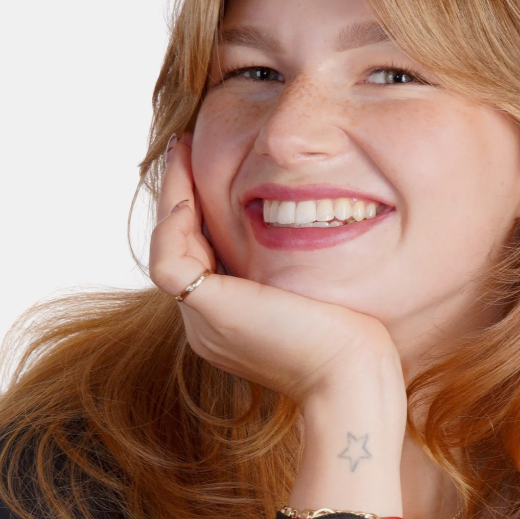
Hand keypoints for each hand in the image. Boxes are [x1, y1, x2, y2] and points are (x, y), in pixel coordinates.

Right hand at [149, 136, 404, 409]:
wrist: (354, 375)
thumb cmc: (354, 335)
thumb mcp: (316, 286)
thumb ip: (292, 262)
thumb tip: (305, 212)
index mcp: (231, 319)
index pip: (200, 253)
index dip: (196, 207)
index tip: (203, 158)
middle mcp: (209, 324)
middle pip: (177, 248)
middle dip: (176, 193)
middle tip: (185, 143)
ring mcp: (204, 323)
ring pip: (165, 251)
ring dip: (170, 199)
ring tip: (183, 154)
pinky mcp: (209, 313)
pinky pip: (167, 262)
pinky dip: (174, 226)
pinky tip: (192, 198)